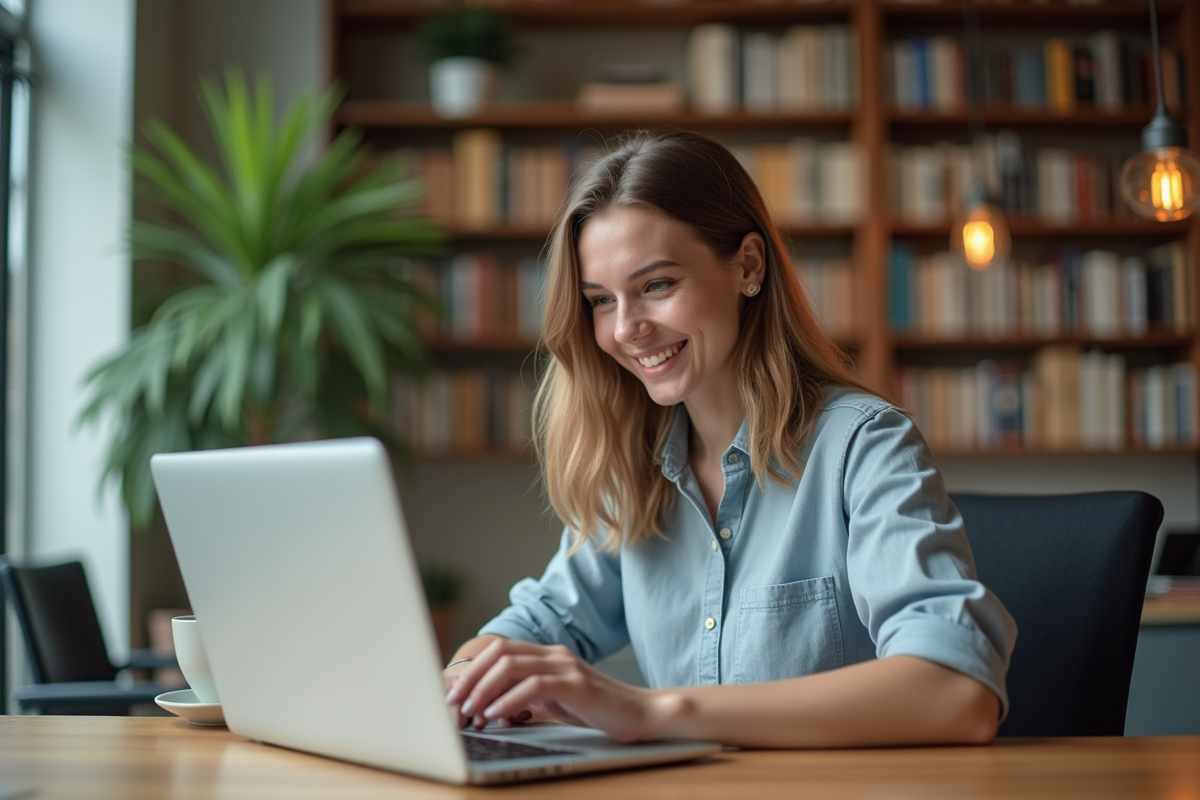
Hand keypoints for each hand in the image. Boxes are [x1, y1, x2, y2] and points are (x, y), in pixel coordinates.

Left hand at [443, 638, 656, 742]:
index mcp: (547, 655)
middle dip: (471, 677)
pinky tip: (496, 715)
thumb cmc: (597, 709)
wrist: (640, 714)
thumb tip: (488, 707)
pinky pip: (534, 685)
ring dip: (484, 689)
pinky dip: (509, 700)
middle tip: (455, 704)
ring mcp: (566, 666)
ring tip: (471, 712)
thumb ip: (525, 697)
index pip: (500, 651)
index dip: (473, 670)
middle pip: (500, 652)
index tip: (455, 694)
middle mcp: (554, 654)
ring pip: (511, 665)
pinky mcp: (576, 683)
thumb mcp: (554, 701)